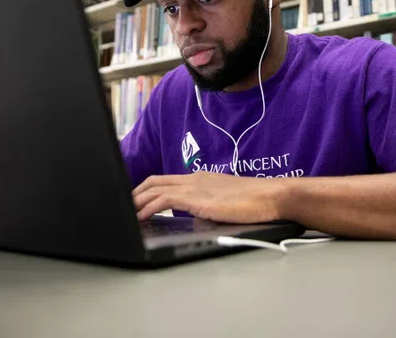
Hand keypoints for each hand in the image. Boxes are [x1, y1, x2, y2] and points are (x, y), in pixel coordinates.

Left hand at [132, 171, 284, 222]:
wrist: (272, 196)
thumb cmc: (255, 201)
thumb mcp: (224, 202)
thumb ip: (206, 205)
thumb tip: (194, 217)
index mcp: (201, 178)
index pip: (164, 179)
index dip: (145, 189)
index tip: (134, 199)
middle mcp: (195, 179)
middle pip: (154, 180)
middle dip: (134, 193)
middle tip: (124, 206)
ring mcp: (196, 187)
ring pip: (154, 188)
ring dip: (136, 201)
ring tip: (126, 213)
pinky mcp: (198, 198)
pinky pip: (164, 199)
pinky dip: (148, 207)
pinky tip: (142, 216)